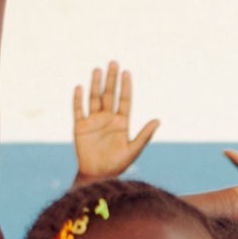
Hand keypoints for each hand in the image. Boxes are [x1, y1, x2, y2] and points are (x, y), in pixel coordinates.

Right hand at [72, 62, 158, 180]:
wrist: (98, 176)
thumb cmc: (118, 165)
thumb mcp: (133, 150)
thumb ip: (144, 135)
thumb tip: (159, 120)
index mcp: (121, 123)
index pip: (124, 100)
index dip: (125, 86)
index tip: (127, 72)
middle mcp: (107, 119)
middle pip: (109, 95)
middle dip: (111, 79)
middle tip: (114, 62)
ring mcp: (93, 121)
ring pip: (94, 98)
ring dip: (95, 84)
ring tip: (98, 69)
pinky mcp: (80, 127)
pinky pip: (78, 110)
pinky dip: (78, 99)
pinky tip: (79, 87)